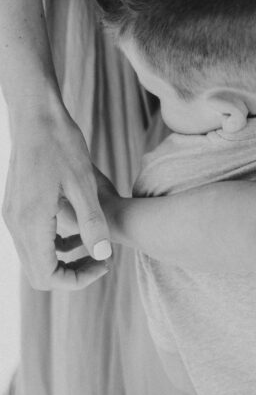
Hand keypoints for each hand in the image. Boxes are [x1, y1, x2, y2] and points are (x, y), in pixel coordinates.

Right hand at [3, 105, 111, 289]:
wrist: (35, 114)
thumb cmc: (61, 143)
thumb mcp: (84, 182)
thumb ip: (92, 221)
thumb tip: (104, 255)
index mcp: (32, 223)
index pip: (48, 276)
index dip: (78, 280)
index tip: (103, 264)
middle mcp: (16, 224)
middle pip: (39, 273)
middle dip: (70, 274)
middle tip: (100, 259)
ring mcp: (12, 215)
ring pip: (34, 257)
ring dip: (62, 259)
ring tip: (92, 243)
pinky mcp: (15, 205)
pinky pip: (31, 238)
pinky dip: (52, 243)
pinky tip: (77, 226)